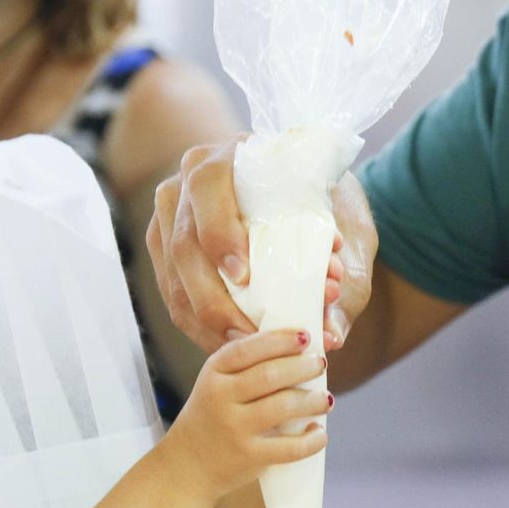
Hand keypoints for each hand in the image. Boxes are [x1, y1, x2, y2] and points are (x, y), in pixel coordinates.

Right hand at [146, 139, 378, 355]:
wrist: (299, 193)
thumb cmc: (322, 202)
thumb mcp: (342, 221)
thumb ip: (344, 268)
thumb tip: (333, 333)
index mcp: (226, 158)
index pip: (207, 188)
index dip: (220, 234)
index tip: (245, 276)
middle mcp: (185, 185)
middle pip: (184, 246)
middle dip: (215, 300)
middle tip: (251, 334)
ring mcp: (169, 221)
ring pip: (174, 280)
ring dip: (208, 323)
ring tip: (248, 348)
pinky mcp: (164, 254)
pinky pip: (174, 298)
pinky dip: (202, 328)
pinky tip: (233, 346)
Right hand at [165, 329, 329, 497]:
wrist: (187, 465)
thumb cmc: (213, 416)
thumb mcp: (217, 383)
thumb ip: (246, 365)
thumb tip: (298, 344)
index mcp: (214, 372)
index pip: (249, 348)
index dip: (281, 340)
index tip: (305, 336)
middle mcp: (221, 397)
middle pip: (270, 375)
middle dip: (303, 366)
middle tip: (320, 364)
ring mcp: (234, 428)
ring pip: (283, 406)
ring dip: (312, 401)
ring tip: (325, 400)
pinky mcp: (249, 456)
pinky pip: (290, 447)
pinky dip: (312, 440)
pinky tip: (320, 434)